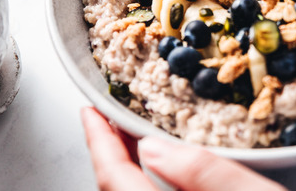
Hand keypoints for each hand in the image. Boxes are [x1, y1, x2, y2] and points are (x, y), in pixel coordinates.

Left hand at [81, 107, 285, 190]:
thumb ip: (204, 173)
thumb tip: (153, 148)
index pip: (115, 181)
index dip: (99, 142)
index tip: (92, 112)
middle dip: (109, 153)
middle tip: (110, 119)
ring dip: (125, 172)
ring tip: (131, 140)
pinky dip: (143, 188)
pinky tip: (158, 176)